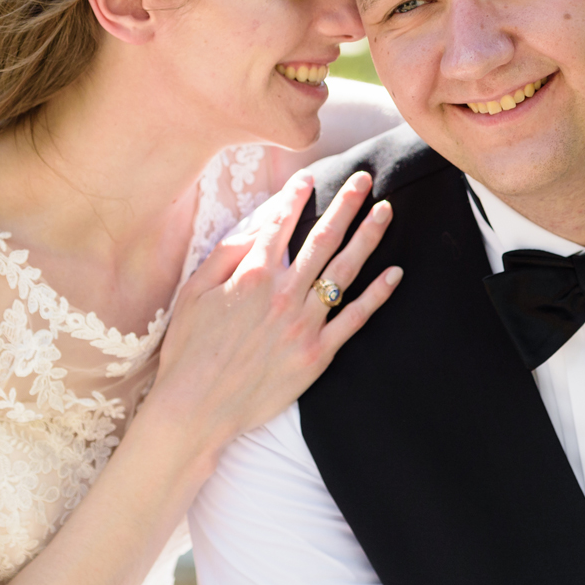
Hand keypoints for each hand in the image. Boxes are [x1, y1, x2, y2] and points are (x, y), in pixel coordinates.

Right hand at [146, 170, 400, 453]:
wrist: (197, 407)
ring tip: (386, 211)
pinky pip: (354, 318)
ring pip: (345, 270)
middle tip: (364, 179)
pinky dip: (377, 295)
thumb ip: (226, 255)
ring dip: (368, 236)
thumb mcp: (194, 292)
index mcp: (251, 276)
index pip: (280, 224)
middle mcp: (283, 294)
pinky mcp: (317, 354)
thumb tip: (256, 227)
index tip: (308, 177)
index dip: (295, 196)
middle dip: (346, 203)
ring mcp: (304, 324)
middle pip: (323, 238)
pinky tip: (395, 273)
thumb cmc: (189, 350)